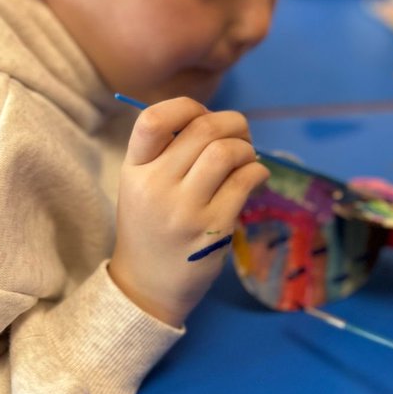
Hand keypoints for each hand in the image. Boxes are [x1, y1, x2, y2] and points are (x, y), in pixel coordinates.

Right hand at [109, 97, 268, 326]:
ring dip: (246, 148)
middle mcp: (156, 186)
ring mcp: (184, 209)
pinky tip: (255, 178)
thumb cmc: (151, 228)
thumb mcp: (142, 186)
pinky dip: (257, 171)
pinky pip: (244, 182)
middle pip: (202, 129)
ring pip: (226, 152)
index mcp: (134, 169)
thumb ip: (168, 153)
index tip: (202, 116)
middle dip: (233, 123)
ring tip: (247, 159)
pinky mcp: (212, 229)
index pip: (153, 120)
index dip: (186, 106)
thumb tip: (218, 121)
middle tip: (241, 136)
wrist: (147, 287)